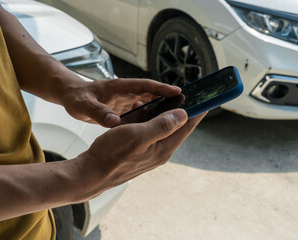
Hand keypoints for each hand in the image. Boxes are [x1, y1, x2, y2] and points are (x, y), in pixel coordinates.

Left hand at [61, 78, 181, 127]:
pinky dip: (150, 116)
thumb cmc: (76, 99)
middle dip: (169, 99)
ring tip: (177, 116)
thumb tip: (115, 122)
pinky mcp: (124, 108)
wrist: (70, 97)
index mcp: (120, 88)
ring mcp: (126, 100)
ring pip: (149, 103)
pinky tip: (154, 126)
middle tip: (187, 104)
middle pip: (153, 94)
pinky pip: (141, 112)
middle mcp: (126, 92)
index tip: (179, 92)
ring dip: (161, 108)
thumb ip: (99, 113)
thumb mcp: (84, 107)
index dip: (162, 89)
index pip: (146, 86)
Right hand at [76, 109, 206, 197]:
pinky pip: (150, 131)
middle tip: (189, 94)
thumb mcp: (138, 136)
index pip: (187, 127)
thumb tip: (183, 114)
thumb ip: (162, 125)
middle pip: (177, 127)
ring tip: (169, 98)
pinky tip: (146, 109)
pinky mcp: (140, 149)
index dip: (197, 111)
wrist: (91, 172)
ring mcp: (150, 151)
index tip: (206, 98)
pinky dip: (150, 118)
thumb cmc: (112, 155)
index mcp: (164, 148)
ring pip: (162, 128)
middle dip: (183, 110)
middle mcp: (160, 151)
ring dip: (165, 113)